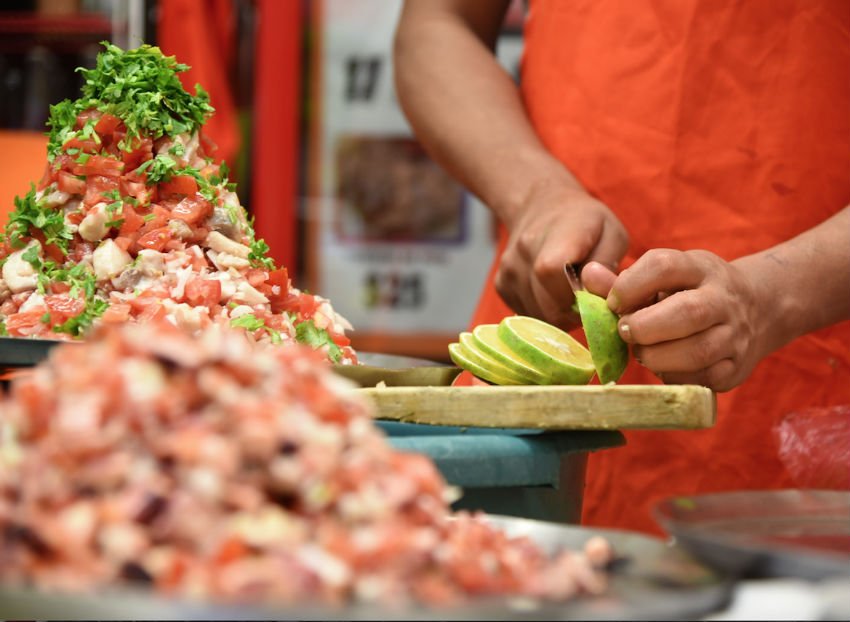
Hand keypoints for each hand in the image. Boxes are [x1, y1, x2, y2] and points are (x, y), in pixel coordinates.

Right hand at [495, 183, 627, 328]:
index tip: (591, 294)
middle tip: (584, 298)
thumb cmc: (584, 222)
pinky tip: (550, 291)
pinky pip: (526, 313)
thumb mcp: (611, 234)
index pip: (554, 276)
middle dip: (572, 313)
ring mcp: (507, 272)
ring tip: (568, 291)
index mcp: (553, 239)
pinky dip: (542, 310)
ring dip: (557, 313)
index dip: (577, 297)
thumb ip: (607, 266)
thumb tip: (596, 296)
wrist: (541, 207)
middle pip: (548, 308)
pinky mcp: (501, 286)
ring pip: (538, 317)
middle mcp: (522, 255)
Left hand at [602, 249, 768, 391]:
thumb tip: (589, 274)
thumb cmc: (691, 292)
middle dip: (645, 327)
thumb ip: (624, 281)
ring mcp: (735, 334)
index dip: (630, 285)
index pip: (664, 266)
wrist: (756, 309)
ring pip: (697, 351)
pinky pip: (703, 379)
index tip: (613, 303)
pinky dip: (675, 376)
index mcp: (700, 268)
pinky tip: (664, 366)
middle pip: (687, 313)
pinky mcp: (736, 367)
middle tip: (625, 331)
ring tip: (642, 352)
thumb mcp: (665, 277)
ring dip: (657, 356)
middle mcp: (723, 298)